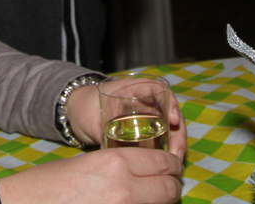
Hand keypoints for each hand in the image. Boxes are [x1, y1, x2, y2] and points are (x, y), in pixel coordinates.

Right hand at [0, 148, 182, 203]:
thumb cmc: (46, 186)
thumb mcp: (86, 164)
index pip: (163, 162)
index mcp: (115, 162)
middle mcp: (124, 188)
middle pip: (169, 188)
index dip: (172, 167)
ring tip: (150, 200)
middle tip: (167, 188)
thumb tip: (142, 176)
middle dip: (171, 188)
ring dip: (159, 203)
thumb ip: (118, 168)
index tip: (172, 170)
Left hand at [66, 82, 186, 159]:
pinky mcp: (145, 132)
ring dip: (174, 145)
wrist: (77, 112)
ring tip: (175, 164)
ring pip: (169, 129)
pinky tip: (166, 165)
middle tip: (176, 154)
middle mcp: (146, 102)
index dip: (171, 104)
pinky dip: (165, 150)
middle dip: (177, 134)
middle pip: (171, 113)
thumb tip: (115, 154)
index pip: (160, 91)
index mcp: (134, 89)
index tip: (172, 122)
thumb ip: (104, 132)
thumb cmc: (85, 107)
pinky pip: (161, 139)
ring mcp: (147, 117)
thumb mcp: (93, 117)